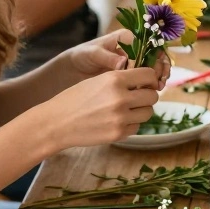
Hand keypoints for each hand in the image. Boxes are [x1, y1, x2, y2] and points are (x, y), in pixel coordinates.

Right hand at [43, 66, 160, 149]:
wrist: (56, 123)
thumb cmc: (75, 99)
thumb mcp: (97, 81)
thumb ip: (121, 80)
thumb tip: (146, 82)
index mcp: (115, 79)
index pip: (149, 75)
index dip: (149, 79)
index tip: (145, 83)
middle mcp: (120, 97)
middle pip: (153, 96)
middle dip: (147, 96)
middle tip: (137, 98)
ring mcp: (120, 117)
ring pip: (148, 113)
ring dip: (141, 111)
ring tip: (126, 110)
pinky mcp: (118, 134)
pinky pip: (136, 127)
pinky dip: (130, 124)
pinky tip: (116, 121)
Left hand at [67, 30, 169, 89]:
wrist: (73, 69)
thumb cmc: (82, 56)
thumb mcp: (92, 54)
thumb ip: (108, 57)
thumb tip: (123, 63)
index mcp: (126, 37)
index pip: (146, 43)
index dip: (152, 55)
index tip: (149, 70)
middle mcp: (134, 47)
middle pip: (155, 54)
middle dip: (160, 67)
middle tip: (159, 81)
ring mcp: (135, 61)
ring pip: (155, 65)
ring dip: (159, 75)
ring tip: (158, 86)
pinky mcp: (132, 74)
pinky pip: (147, 77)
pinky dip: (152, 83)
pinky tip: (153, 90)